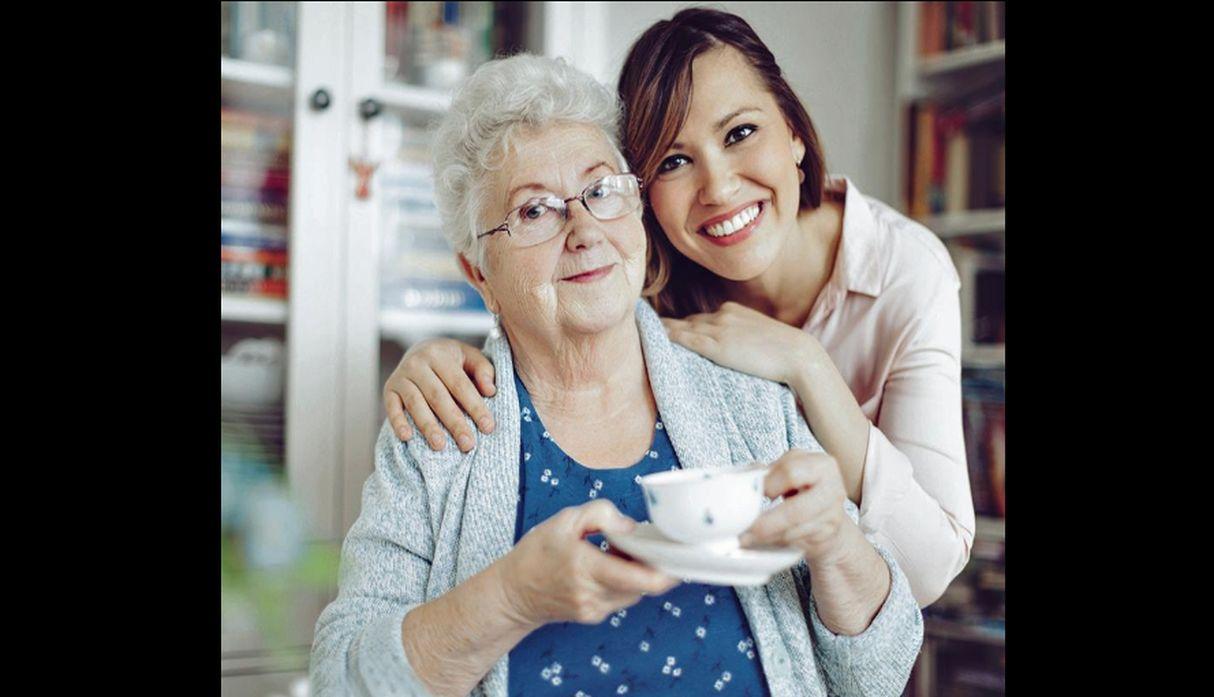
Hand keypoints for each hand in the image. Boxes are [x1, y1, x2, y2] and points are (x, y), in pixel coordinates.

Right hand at [383, 338, 496, 452]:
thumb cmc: (452, 360)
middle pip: (438, 397)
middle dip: (454, 422)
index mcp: (440, 354)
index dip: (475, 406)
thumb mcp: (470, 357)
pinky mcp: (389, 389)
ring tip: (440, 445)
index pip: (460, 384)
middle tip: (468, 444)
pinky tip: (407, 437)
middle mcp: (417, 363)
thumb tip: (490, 391)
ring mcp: (401, 376)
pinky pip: (391, 407)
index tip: (488, 427)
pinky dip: (397, 422)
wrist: (420, 350)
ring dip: (428, 426)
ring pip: (415, 403)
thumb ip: (483, 370)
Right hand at [499, 500, 679, 627]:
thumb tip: (631, 526)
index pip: (641, 578)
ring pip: (635, 593)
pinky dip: (625, 582)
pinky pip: (622, 598)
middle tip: (655, 546)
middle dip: (655, 567)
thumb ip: (601, 514)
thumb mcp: (564, 520)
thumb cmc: (536, 553)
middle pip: (644, 587)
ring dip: (639, 574)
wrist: (513, 593)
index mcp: (586, 567)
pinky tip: (612, 566)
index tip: (680, 556)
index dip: (668, 572)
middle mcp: (593, 594)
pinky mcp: (595, 615)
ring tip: (624, 552)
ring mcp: (595, 609)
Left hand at [661, 301, 819, 385]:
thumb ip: (744, 335)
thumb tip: (737, 347)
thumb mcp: (760, 334)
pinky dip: (670, 337)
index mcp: (733, 310)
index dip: (686, 324)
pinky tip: (657, 338)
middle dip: (671, 325)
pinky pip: (687, 339)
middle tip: (648, 325)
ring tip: (644, 330)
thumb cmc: (785, 349)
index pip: (702, 317)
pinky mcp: (717, 346)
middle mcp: (722, 315)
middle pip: (689, 320)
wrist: (797, 354)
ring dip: (664, 329)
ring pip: (684, 328)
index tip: (670, 327)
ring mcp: (718, 329)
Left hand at [739, 449, 849, 565]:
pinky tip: (760, 542)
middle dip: (766, 523)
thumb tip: (745, 480)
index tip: (751, 493)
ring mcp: (832, 517)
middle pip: (795, 511)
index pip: (791, 473)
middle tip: (743, 530)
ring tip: (745, 538)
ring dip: (766, 537)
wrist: (830, 513)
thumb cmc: (804, 486)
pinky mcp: (827, 537)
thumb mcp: (792, 468)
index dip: (768, 484)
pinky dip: (775, 543)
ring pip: (794, 532)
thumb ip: (772, 472)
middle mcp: (832, 491)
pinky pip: (796, 543)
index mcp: (823, 465)